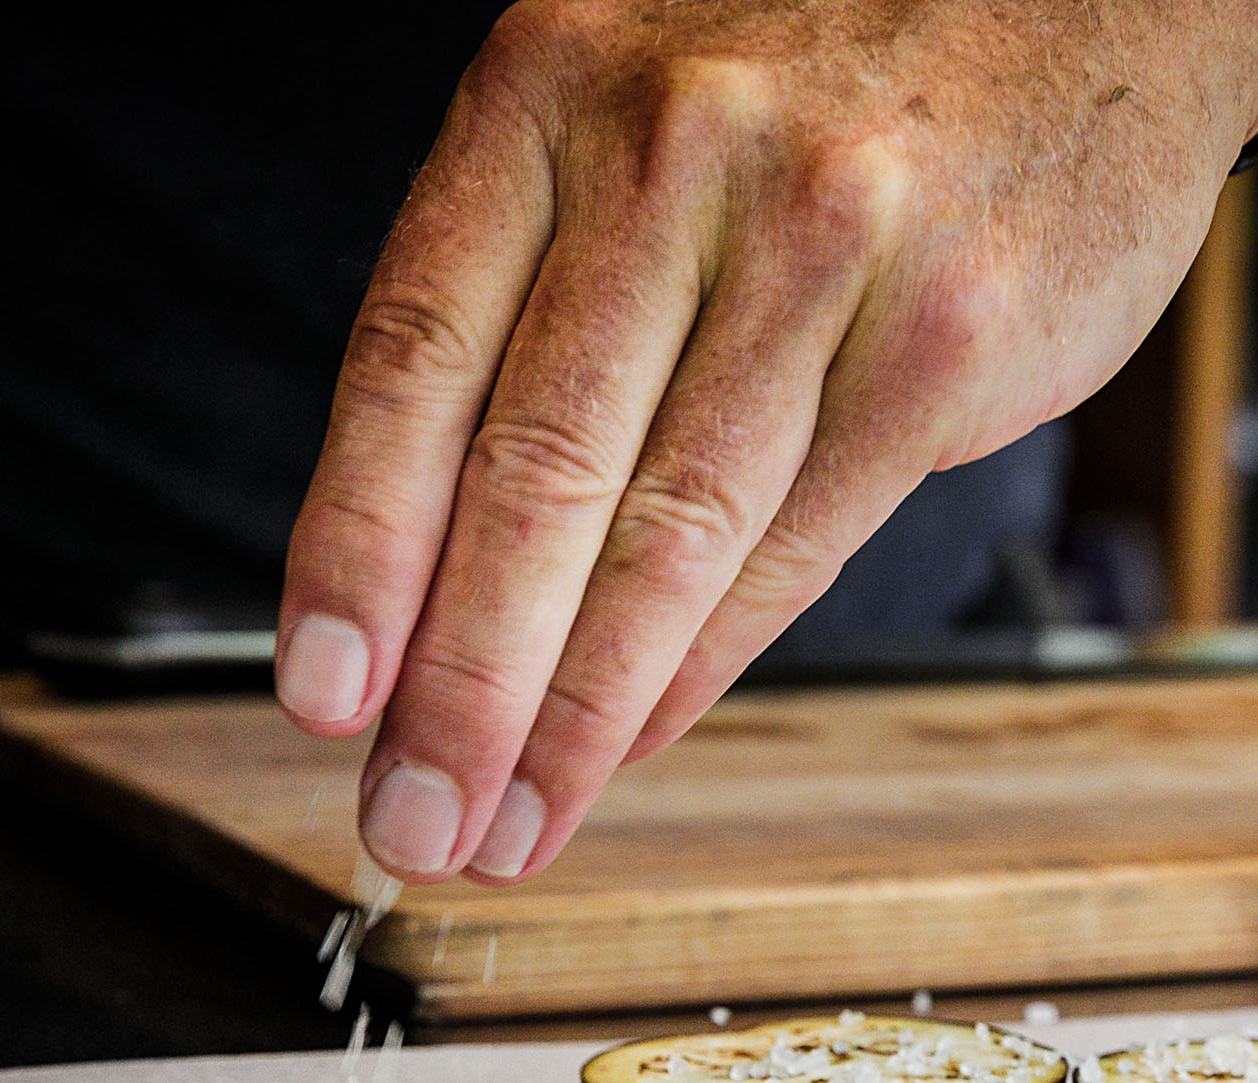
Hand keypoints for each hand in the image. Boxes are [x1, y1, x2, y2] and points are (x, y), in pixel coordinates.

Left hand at [275, 0, 1257, 882]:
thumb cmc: (837, 82)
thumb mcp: (643, 124)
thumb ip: (545, 305)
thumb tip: (437, 574)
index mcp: (551, 92)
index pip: (414, 357)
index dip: (354, 546)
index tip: (319, 692)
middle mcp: (674, 151)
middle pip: (531, 472)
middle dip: (456, 684)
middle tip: (410, 818)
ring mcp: (819, 242)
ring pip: (663, 533)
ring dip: (570, 714)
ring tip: (508, 825)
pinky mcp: (939, 336)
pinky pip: (788, 545)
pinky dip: (697, 669)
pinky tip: (630, 743)